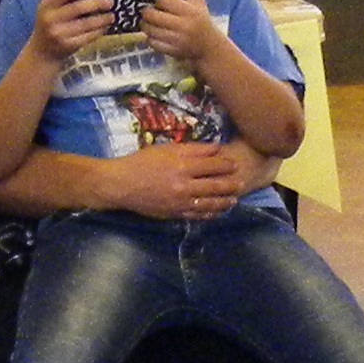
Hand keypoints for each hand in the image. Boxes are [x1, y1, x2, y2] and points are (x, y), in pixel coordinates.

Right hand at [35, 0, 120, 56]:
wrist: (42, 53)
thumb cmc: (46, 26)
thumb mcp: (44, 8)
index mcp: (46, 7)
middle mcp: (51, 20)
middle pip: (78, 8)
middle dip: (97, 4)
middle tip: (110, 1)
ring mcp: (60, 34)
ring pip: (86, 23)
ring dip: (102, 19)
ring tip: (112, 15)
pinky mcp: (69, 46)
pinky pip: (88, 36)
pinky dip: (99, 31)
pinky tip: (106, 27)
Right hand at [102, 143, 249, 222]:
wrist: (122, 184)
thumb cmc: (143, 162)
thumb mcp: (167, 149)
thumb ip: (193, 149)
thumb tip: (217, 148)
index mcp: (182, 165)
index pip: (213, 165)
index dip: (226, 165)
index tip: (235, 164)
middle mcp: (184, 185)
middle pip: (216, 185)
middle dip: (231, 184)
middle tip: (241, 182)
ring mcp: (180, 202)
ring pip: (210, 203)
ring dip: (225, 201)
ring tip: (234, 199)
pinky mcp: (175, 214)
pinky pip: (198, 215)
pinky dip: (210, 213)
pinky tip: (217, 211)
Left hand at [131, 0, 214, 59]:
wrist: (209, 46)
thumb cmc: (201, 19)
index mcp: (189, 10)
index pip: (164, 0)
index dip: (159, 1)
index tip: (159, 3)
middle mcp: (183, 26)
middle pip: (153, 15)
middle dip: (147, 12)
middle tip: (147, 12)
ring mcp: (176, 40)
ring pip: (150, 29)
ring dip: (146, 25)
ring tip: (148, 22)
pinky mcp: (172, 51)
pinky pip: (152, 42)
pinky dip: (150, 38)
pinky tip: (154, 34)